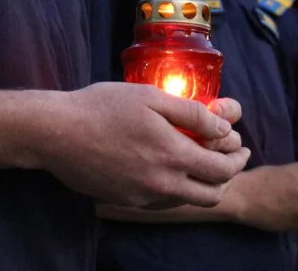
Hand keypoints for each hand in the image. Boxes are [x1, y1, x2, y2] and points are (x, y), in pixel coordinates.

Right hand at [38, 83, 250, 209]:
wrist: (56, 133)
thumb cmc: (102, 107)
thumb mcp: (150, 97)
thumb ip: (191, 113)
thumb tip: (223, 128)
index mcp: (172, 155)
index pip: (221, 170)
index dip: (237, 159)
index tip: (241, 147)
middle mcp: (161, 183)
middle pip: (210, 195)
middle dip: (226, 177)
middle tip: (229, 159)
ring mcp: (142, 196)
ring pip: (186, 200)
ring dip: (202, 186)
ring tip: (201, 163)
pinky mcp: (125, 200)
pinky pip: (162, 200)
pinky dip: (177, 189)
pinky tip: (170, 169)